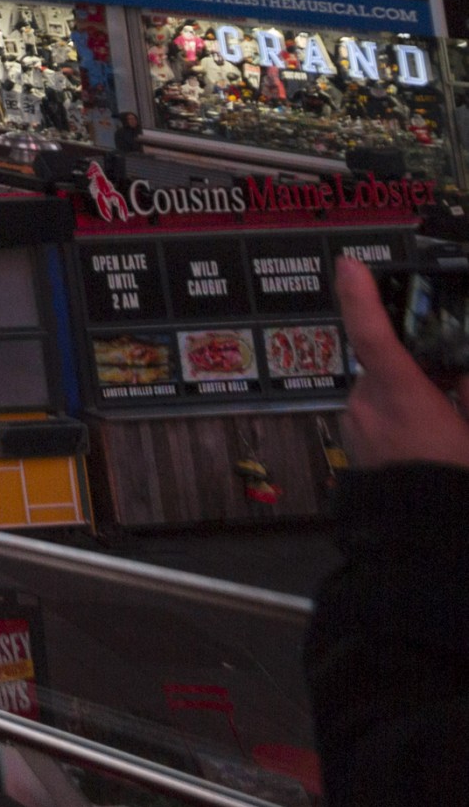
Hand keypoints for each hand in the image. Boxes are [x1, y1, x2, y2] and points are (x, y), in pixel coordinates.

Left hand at [335, 257, 468, 469]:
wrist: (423, 542)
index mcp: (401, 397)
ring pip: (381, 392)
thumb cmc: (454, 483)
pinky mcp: (353, 445)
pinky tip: (425, 444)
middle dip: (414, 369)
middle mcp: (368, 406)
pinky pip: (374, 416)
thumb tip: (462, 369)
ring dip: (407, 397)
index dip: (359, 296)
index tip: (349, 265)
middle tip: (449, 391)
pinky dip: (397, 417)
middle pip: (385, 365)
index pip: (373, 335)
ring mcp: (356, 427)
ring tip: (443, 431)